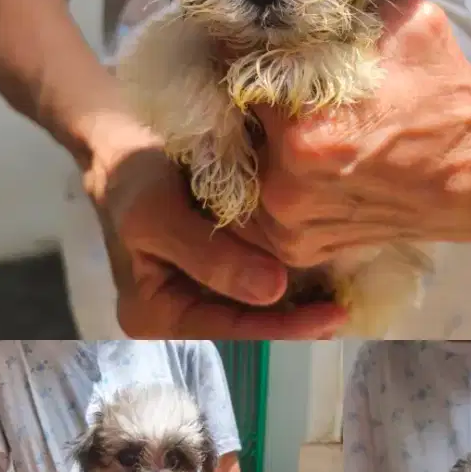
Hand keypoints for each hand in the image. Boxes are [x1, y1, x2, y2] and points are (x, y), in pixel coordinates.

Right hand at [87, 145, 346, 336]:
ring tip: (345, 294)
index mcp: (156, 315)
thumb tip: (272, 291)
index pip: (227, 331)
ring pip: (259, 305)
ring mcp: (205, 288)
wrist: (124, 140)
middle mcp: (181, 310)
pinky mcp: (224, 263)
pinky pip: (261, 276)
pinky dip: (293, 274)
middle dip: (296, 321)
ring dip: (301, 301)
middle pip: (247, 326)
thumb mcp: (157, 213)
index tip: (330, 318)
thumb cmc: (130, 177)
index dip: (281, 329)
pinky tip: (326, 268)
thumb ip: (210, 256)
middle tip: (346, 309)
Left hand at [242, 0, 470, 267]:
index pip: (233, 74)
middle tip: (271, 85)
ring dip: (253, 141)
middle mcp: (286, 188)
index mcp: (303, 133)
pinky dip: (269, 181)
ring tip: (285, 123)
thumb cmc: (443, 101)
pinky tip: (297, 160)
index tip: (257, 46)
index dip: (243, 52)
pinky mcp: (298, 249)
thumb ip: (343, 2)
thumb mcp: (405, 26)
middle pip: (230, 124)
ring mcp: (289, 228)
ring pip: (240, 165)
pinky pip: (259, 208)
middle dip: (244, 99)